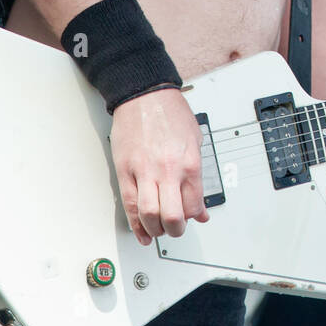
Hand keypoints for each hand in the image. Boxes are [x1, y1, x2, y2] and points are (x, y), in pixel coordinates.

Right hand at [110, 88, 210, 244]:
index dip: (194, 216)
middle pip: (172, 216)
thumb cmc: (170, 113)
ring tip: (158, 230)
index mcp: (189, 162)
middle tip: (176, 228)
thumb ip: (198, 177)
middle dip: (175, 229)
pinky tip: (141, 230)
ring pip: (149, 215)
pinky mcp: (125, 170)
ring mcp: (145, 171)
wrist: (144, 95)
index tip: (192, 217)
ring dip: (155, 229)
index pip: (194, 205)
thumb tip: (200, 206)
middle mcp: (168, 170)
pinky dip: (135, 223)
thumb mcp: (195, 141)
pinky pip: (129, 204)